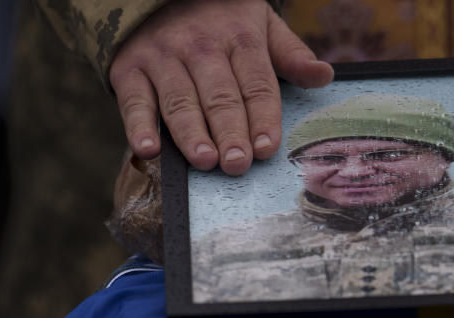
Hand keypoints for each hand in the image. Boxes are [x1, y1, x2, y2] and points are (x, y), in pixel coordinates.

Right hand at [109, 0, 333, 174]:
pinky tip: (148, 150)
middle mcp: (200, 47)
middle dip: (229, 131)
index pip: (256, 84)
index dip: (262, 117)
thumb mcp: (261, 24)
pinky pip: (134, 100)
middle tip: (237, 163)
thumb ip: (290, 55)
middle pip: (219, 96)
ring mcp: (163, 57)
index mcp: (240, 38)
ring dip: (191, 133)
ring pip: (179, 101)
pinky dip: (139, 126)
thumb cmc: (221, 18)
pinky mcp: (129, 68)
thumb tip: (324, 76)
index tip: (266, 148)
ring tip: (205, 161)